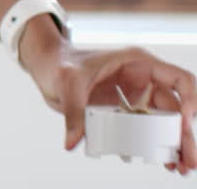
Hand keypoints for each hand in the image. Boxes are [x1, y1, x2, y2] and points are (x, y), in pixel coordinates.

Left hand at [22, 29, 196, 174]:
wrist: (46, 65)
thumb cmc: (60, 62)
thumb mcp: (68, 82)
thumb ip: (74, 111)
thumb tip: (73, 141)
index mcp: (137, 63)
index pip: (178, 80)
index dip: (189, 100)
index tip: (183, 122)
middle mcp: (142, 80)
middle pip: (174, 109)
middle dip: (183, 136)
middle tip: (187, 161)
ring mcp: (135, 97)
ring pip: (164, 123)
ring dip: (173, 145)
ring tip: (178, 168)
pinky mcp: (125, 111)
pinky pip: (145, 129)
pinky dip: (154, 145)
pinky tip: (162, 163)